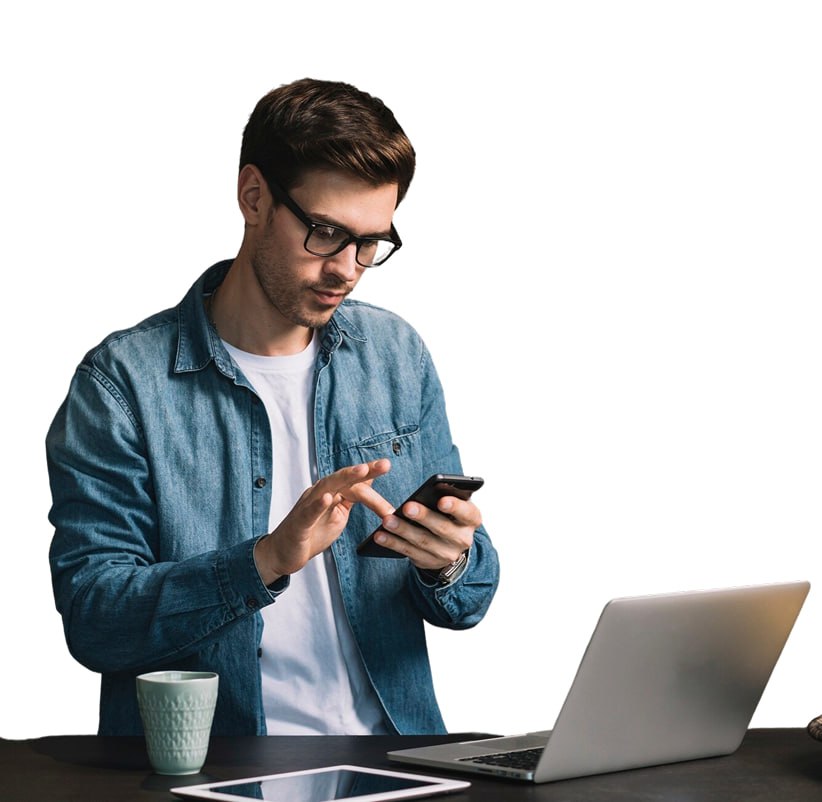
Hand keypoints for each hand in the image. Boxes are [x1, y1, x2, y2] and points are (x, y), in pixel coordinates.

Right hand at [254, 459, 391, 584]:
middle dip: (364, 470)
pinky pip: (309, 512)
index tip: (386, 464)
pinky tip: (329, 498)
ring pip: (327, 487)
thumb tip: (370, 481)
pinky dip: (318, 504)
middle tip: (385, 465)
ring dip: (345, 478)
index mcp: (331, 492)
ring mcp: (307, 506)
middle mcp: (319, 494)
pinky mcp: (299, 524)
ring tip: (362, 470)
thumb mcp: (339, 514)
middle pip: (343, 478)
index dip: (370, 472)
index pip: (353, 481)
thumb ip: (352, 497)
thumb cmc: (311, 533)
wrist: (282, 553)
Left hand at [373, 494, 481, 570]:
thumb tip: (433, 488)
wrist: (450, 544)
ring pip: (423, 541)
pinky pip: (408, 552)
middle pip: (442, 528)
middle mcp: (462, 539)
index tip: (441, 501)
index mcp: (472, 519)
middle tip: (407, 507)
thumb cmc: (450, 514)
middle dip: (423, 517)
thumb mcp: (456, 505)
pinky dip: (393, 543)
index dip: (455, 507)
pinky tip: (380, 536)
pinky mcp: (428, 561)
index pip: (467, 513)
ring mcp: (446, 554)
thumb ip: (448, 495)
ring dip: (403, 530)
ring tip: (387, 520)